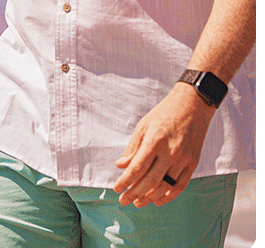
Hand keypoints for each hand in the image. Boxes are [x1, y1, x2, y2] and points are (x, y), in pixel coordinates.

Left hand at [113, 84, 214, 207]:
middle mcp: (169, 152)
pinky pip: (180, 185)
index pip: (137, 168)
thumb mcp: (143, 126)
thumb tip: (121, 165)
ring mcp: (183, 159)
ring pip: (165, 186)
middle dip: (134, 193)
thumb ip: (133, 147)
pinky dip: (169, 195)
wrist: (192, 106)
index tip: (116, 189)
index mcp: (154, 141)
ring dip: (149, 197)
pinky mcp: (193, 163)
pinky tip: (158, 201)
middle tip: (123, 201)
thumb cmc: (163, 114)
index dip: (125, 181)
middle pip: (150, 181)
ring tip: (137, 202)